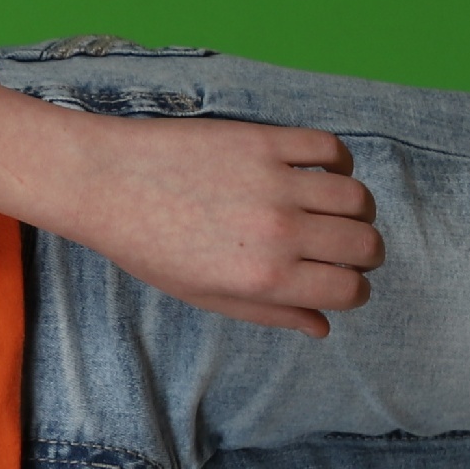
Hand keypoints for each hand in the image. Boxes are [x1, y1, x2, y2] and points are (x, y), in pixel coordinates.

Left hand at [48, 112, 380, 336]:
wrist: (103, 182)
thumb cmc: (147, 246)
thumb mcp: (204, 295)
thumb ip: (270, 312)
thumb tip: (323, 327)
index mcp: (262, 278)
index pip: (349, 290)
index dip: (355, 291)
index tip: (344, 282)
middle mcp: (276, 232)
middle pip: (366, 244)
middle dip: (365, 254)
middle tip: (344, 249)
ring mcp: (273, 182)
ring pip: (358, 197)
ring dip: (357, 210)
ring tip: (334, 212)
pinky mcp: (264, 141)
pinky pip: (331, 149)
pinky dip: (338, 162)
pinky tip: (320, 174)